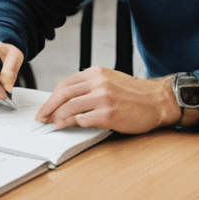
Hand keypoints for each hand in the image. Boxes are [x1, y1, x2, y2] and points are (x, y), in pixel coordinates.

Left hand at [35, 67, 177, 134]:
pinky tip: (70, 127)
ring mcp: (103, 98)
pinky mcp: (108, 114)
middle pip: (63, 94)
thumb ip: (91, 85)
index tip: (45, 107)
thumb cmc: (134, 94)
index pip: (66, 84)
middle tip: (41, 118)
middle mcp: (98, 82)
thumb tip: (68, 99)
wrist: (157, 101)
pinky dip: (74, 124)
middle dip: (49, 107)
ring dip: (58, 118)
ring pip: (70, 107)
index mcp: (96, 72)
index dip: (52, 97)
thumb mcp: (110, 80)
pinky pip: (84, 120)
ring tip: (52, 125)